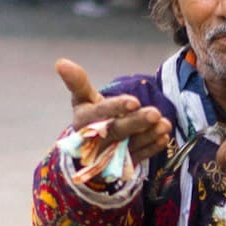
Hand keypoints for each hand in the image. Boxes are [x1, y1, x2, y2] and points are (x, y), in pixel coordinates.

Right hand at [55, 57, 171, 164]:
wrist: (88, 151)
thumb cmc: (89, 118)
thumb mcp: (82, 100)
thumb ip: (78, 82)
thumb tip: (60, 62)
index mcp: (84, 121)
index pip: (101, 113)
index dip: (116, 107)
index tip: (134, 101)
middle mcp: (96, 140)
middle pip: (118, 130)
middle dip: (137, 122)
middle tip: (155, 113)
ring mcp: (111, 154)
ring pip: (131, 145)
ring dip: (149, 135)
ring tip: (165, 124)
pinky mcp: (124, 164)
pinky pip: (140, 157)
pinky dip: (152, 148)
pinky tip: (164, 137)